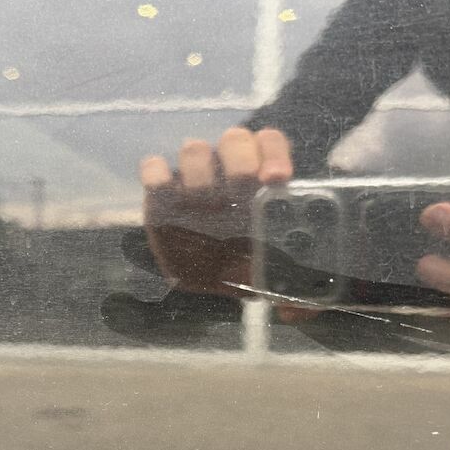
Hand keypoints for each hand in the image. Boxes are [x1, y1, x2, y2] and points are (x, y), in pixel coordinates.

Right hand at [139, 128, 292, 299]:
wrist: (212, 275)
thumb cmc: (252, 268)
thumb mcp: (278, 276)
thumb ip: (296, 292)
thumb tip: (293, 310)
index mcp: (261, 178)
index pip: (270, 142)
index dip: (274, 153)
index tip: (277, 179)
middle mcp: (228, 169)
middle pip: (233, 139)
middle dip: (240, 160)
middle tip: (244, 188)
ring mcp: (194, 179)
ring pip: (194, 149)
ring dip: (200, 173)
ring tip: (204, 204)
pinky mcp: (160, 196)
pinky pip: (153, 169)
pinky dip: (157, 176)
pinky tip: (167, 194)